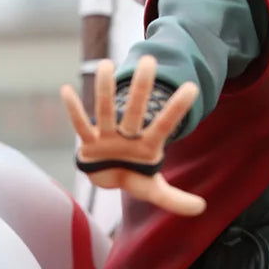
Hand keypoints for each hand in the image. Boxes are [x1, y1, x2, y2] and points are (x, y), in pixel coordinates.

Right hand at [60, 56, 204, 215]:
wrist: (109, 177)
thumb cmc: (134, 176)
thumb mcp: (155, 190)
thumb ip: (176, 199)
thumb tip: (202, 208)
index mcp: (148, 146)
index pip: (165, 125)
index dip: (177, 109)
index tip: (191, 87)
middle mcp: (129, 136)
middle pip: (136, 110)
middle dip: (142, 88)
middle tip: (149, 60)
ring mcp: (108, 136)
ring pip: (106, 110)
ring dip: (104, 89)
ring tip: (105, 64)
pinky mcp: (88, 142)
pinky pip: (80, 125)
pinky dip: (73, 110)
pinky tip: (66, 90)